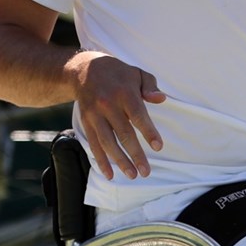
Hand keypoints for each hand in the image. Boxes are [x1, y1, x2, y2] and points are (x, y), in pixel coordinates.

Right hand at [71, 52, 166, 179]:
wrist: (84, 70)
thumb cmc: (119, 73)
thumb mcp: (137, 73)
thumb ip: (151, 86)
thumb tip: (161, 99)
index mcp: (125, 93)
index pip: (138, 115)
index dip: (148, 132)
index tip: (158, 147)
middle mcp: (108, 105)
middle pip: (123, 133)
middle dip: (135, 154)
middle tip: (146, 171)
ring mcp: (95, 115)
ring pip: (107, 142)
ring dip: (120, 161)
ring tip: (132, 175)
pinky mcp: (86, 122)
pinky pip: (93, 144)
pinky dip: (101, 160)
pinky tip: (110, 174)